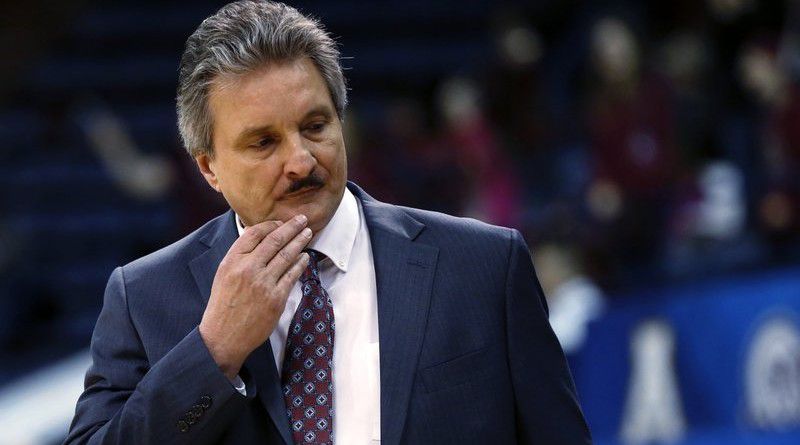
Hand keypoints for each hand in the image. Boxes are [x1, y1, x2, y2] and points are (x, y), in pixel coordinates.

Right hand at [199, 214, 311, 378]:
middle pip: (274, 240)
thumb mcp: (224, 275)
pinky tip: (305, 257)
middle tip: (302, 219)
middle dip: (291, 227)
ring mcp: (263, 284)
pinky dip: (300, 264)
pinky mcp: (276, 299)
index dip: (271, 225)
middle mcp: (247, 269)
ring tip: (307, 233)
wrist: (223, 336)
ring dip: (299, 242)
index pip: (254, 233)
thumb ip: (240, 256)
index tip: (281, 222)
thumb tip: (260, 238)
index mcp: (232, 261)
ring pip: (286, 255)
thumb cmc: (224, 305)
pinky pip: (292, 275)